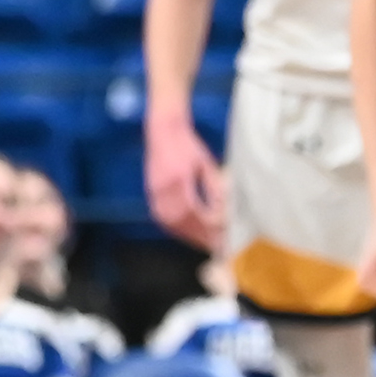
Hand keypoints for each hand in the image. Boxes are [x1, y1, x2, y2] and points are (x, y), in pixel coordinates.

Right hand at [144, 120, 226, 250]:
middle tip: (217, 245)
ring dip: (189, 235)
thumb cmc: (187, 143)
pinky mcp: (151, 195)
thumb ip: (214, 187)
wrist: (163, 130)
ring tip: (205, 242)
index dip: (207, 225)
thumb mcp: (206, 163)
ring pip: (171, 224)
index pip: (193, 211)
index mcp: (178, 180)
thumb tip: (223, 210)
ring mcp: (154, 193)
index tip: (223, 232)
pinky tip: (190, 233)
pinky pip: (164, 219)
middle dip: (200, 236)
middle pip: (181, 222)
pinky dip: (178, 229)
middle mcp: (163, 190)